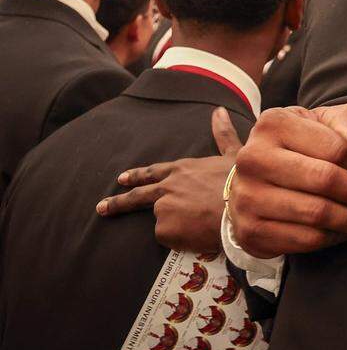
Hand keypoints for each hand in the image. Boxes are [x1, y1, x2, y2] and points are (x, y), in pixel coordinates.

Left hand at [97, 106, 242, 253]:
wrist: (241, 207)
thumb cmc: (241, 180)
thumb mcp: (233, 154)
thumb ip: (222, 133)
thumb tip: (218, 110)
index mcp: (181, 169)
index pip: (153, 172)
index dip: (137, 176)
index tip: (122, 179)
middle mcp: (167, 187)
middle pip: (136, 196)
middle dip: (118, 202)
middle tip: (102, 208)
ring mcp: (162, 208)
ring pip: (162, 220)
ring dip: (175, 225)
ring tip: (191, 229)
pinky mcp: (163, 229)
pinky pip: (170, 238)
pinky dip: (183, 239)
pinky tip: (200, 234)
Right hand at [227, 104, 346, 257]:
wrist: (254, 177)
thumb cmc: (299, 143)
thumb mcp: (322, 120)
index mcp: (274, 124)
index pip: (334, 149)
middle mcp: (254, 158)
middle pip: (324, 181)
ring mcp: (247, 197)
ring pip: (316, 215)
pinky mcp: (250, 231)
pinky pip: (303, 240)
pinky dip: (332, 240)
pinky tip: (346, 234)